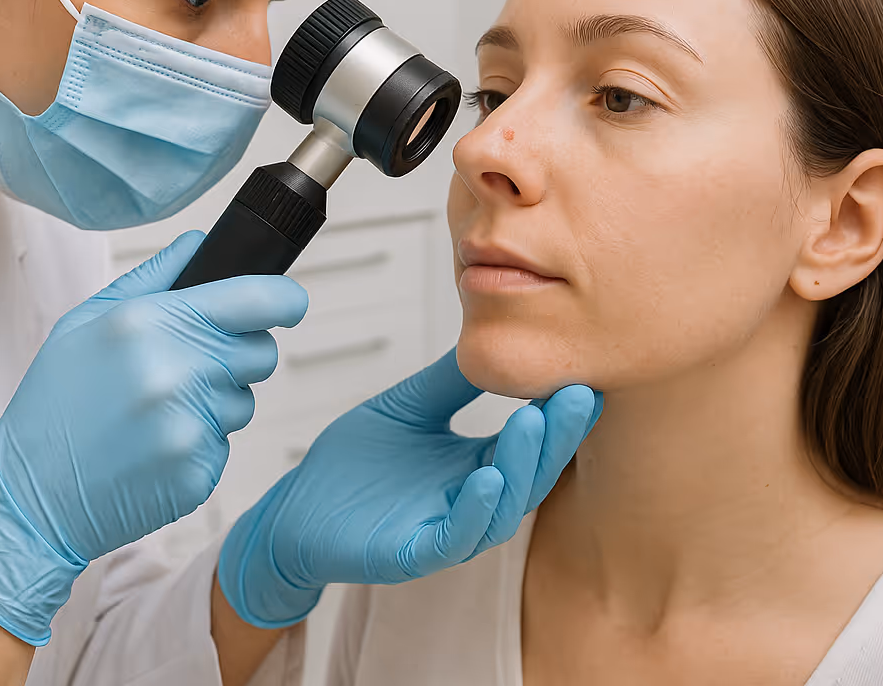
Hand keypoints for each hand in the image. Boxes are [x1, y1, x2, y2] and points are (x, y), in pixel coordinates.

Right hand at [0, 231, 308, 645]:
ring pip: (245, 401)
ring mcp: (191, 427)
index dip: (284, 299)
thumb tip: (200, 241)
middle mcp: (178, 372)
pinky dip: (199, 443)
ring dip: (217, 401)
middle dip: (239, 353)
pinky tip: (153, 445)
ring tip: (158, 410)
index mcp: (151, 323)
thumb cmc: (55, 403)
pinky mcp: (199, 472)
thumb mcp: (86, 322)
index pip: (256, 300)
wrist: (30, 496)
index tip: (288, 303)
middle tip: (191, 364)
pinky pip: (225, 444)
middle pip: (262, 352)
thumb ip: (153, 277)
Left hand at [218, 348, 598, 627]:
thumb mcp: (410, 408)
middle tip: (579, 393)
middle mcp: (470, 502)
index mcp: (475, 467)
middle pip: (530, 473)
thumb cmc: (353, 463)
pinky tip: (488, 476)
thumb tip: (495, 327)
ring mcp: (445, 531)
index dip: (559, 414)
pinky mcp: (413, 554)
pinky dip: (476, 509)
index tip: (585, 376)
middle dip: (558, 436)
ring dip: (523, 466)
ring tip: (535, 421)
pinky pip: (455, 537)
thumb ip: (451, 380)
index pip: (530, 442)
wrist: (297, 508)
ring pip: (502, 506)